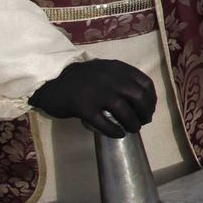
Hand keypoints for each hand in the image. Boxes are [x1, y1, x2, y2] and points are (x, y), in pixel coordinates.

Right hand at [30, 59, 156, 137]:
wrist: (51, 81)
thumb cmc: (81, 79)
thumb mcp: (105, 70)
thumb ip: (121, 79)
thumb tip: (142, 99)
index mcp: (117, 68)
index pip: (145, 83)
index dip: (151, 99)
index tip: (150, 109)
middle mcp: (110, 78)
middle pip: (138, 97)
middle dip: (145, 112)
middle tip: (143, 122)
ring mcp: (96, 92)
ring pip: (124, 111)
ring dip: (133, 123)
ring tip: (133, 129)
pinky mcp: (83, 107)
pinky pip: (104, 123)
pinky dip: (114, 131)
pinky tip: (118, 135)